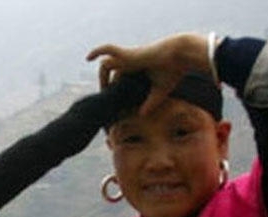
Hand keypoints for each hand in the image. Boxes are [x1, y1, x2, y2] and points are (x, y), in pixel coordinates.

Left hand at [86, 32, 208, 114]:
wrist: (179, 56)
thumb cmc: (173, 72)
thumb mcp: (160, 92)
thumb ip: (150, 103)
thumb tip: (142, 116)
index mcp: (136, 70)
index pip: (118, 80)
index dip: (113, 92)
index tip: (112, 107)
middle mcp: (130, 63)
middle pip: (110, 74)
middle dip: (105, 86)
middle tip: (106, 102)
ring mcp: (128, 57)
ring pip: (105, 65)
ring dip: (102, 78)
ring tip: (103, 92)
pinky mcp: (128, 54)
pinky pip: (108, 50)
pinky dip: (97, 50)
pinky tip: (88, 58)